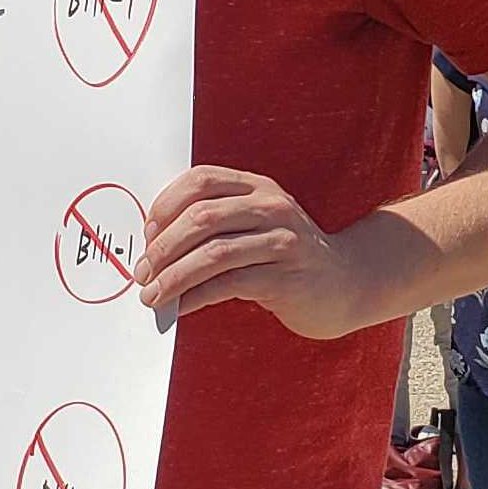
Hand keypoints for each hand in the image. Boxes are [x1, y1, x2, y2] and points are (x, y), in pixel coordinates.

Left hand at [135, 166, 365, 339]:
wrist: (346, 284)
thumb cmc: (285, 256)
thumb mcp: (256, 226)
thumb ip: (216, 225)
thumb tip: (154, 246)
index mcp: (257, 187)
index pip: (201, 180)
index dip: (166, 204)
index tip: (146, 234)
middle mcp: (271, 207)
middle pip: (202, 217)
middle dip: (162, 248)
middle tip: (141, 272)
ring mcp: (282, 241)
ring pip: (213, 253)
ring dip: (174, 277)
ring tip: (152, 295)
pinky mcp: (286, 277)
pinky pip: (229, 284)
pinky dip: (196, 297)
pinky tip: (180, 308)